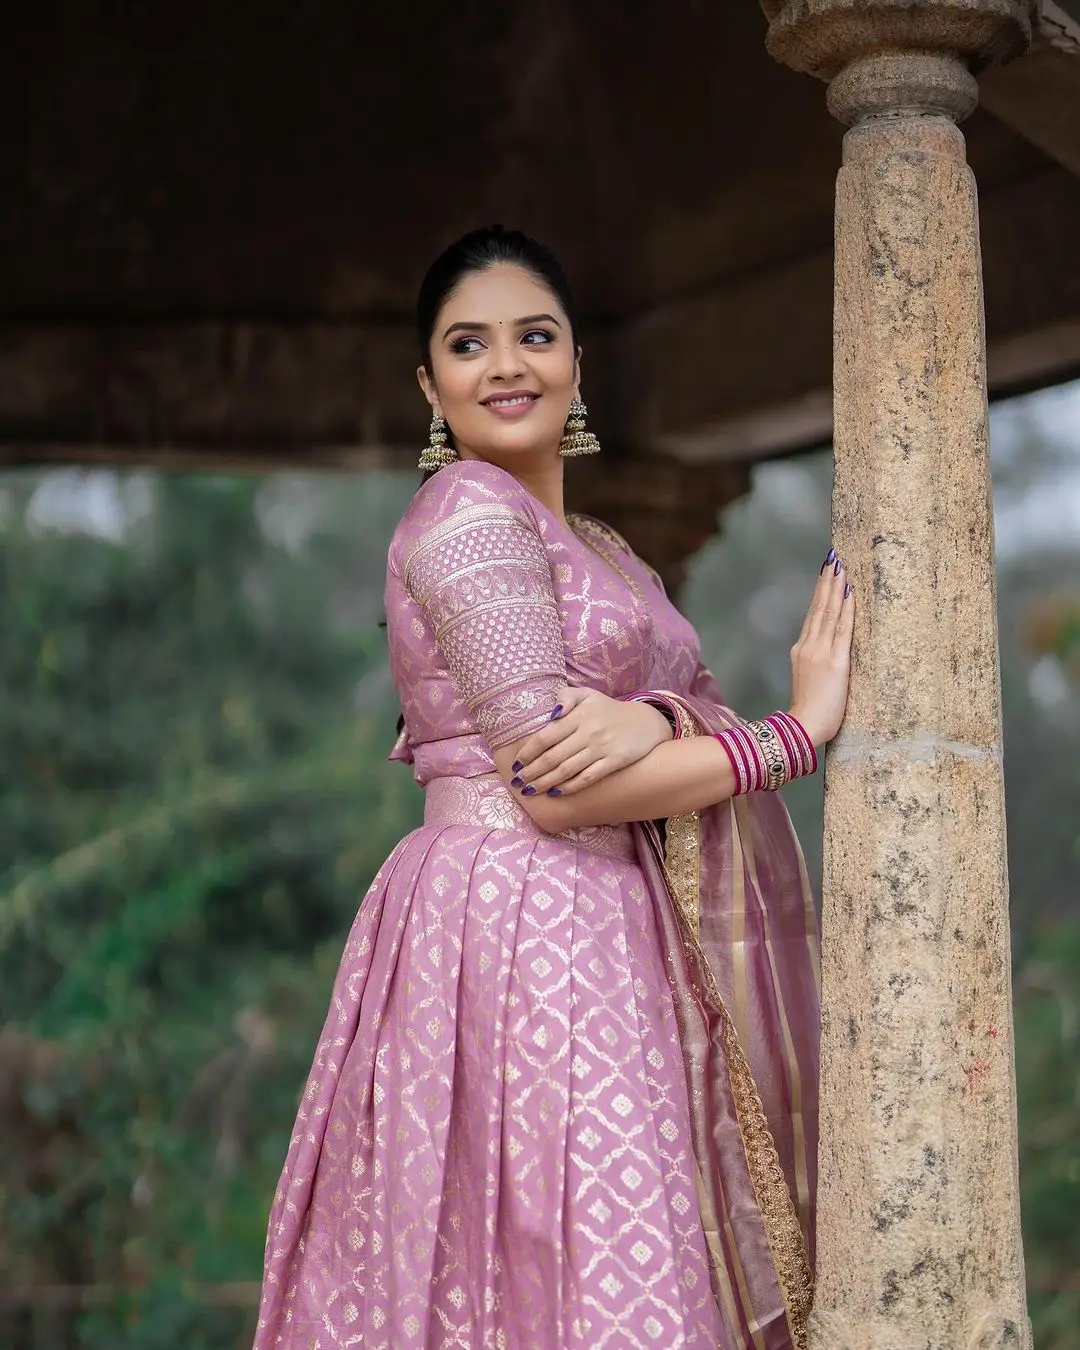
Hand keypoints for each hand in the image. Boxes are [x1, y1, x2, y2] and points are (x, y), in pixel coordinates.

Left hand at [510, 687, 673, 796]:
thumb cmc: (609, 710)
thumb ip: (566, 696)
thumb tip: (551, 713)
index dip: (528, 751)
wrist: (646, 722)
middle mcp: (588, 732)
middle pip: (553, 756)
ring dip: (545, 782)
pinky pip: (587, 777)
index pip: (546, 736)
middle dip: (532, 771)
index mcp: (579, 715)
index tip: (516, 763)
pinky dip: (570, 786)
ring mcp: (602, 748)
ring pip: (566, 769)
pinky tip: (556, 792)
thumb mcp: (588, 695)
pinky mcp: (614, 761)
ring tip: (530, 790)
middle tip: (517, 782)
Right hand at [788, 550, 854, 745]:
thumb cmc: (810, 713)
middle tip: (833, 559)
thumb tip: (824, 660)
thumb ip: (814, 666)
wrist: (804, 727)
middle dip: (826, 582)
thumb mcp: (808, 683)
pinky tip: (850, 593)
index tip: (825, 575)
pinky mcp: (836, 662)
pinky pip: (843, 629)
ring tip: (840, 567)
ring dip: (835, 588)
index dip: (819, 594)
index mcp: (801, 652)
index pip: (813, 617)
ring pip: (829, 613)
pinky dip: (846, 609)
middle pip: (819, 608)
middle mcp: (808, 647)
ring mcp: (821, 652)